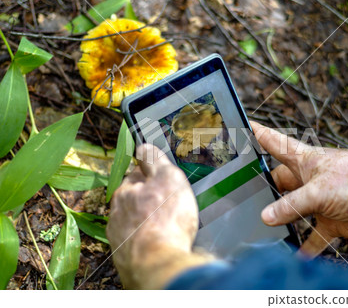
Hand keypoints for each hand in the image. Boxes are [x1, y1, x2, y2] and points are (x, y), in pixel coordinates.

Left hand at [107, 144, 209, 288]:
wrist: (157, 264)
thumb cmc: (165, 219)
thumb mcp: (167, 178)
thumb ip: (154, 160)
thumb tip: (143, 146)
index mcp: (125, 192)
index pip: (135, 175)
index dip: (151, 176)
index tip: (162, 180)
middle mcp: (116, 214)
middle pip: (132, 200)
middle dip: (146, 199)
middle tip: (167, 204)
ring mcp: (119, 237)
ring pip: (133, 222)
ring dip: (146, 221)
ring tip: (165, 225)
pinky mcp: (125, 257)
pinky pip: (137, 242)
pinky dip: (146, 240)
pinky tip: (159, 242)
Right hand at [251, 122, 347, 256]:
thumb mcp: (318, 191)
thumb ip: (290, 205)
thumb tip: (266, 216)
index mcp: (304, 161)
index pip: (275, 143)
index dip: (259, 134)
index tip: (245, 126)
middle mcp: (308, 179)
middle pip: (279, 183)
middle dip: (265, 191)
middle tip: (245, 200)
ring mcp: (319, 200)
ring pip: (293, 210)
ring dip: (282, 220)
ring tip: (264, 231)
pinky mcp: (331, 220)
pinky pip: (314, 235)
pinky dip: (307, 245)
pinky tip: (298, 255)